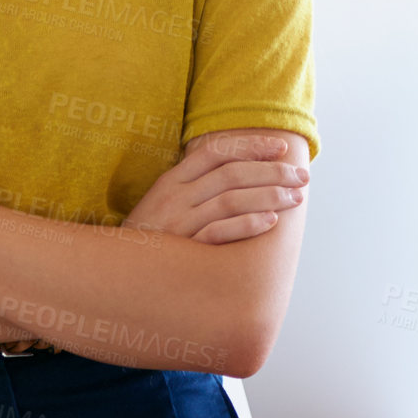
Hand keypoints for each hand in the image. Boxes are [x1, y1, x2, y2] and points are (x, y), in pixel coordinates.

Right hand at [122, 136, 307, 243]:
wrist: (116, 272)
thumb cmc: (150, 237)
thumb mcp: (165, 203)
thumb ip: (194, 186)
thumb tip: (238, 174)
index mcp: (172, 180)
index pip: (216, 152)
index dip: (251, 146)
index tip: (281, 147)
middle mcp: (175, 195)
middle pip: (230, 173)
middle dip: (272, 171)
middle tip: (301, 175)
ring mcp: (178, 221)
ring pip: (230, 199)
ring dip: (268, 196)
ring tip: (295, 198)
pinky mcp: (182, 247)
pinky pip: (219, 232)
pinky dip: (247, 225)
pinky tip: (270, 222)